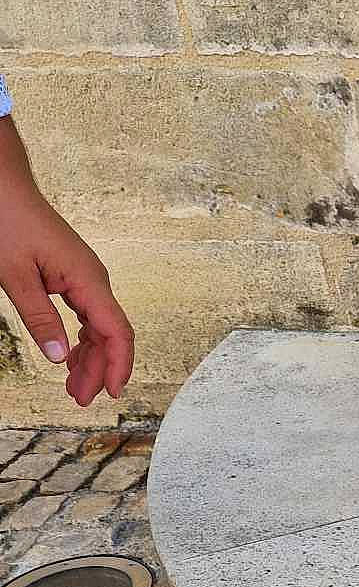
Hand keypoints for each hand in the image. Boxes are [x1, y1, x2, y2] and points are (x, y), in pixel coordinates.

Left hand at [0, 125, 133, 407]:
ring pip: (99, 327)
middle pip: (110, 334)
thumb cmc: (8, 221)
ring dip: (90, 358)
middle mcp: (94, 278)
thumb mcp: (16, 276)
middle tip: (80, 398)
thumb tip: (58, 357)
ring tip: (75, 386)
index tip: (113, 392)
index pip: (116, 331)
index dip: (119, 365)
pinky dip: (82, 340)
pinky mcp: (73, 275)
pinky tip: (71, 356)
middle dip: (99, 370)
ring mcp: (85, 277)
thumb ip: (39, 318)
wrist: (4, 187)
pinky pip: (87, 315)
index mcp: (87, 279)